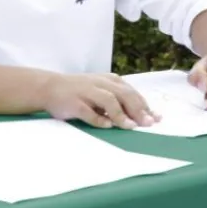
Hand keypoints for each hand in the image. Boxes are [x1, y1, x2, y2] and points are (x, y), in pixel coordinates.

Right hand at [43, 72, 158, 127]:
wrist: (49, 87)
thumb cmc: (79, 91)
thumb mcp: (101, 91)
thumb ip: (119, 101)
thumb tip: (141, 117)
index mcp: (110, 80)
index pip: (132, 93)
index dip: (145, 106)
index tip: (157, 118)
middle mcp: (101, 84)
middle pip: (124, 95)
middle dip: (138, 110)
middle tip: (148, 124)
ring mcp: (87, 93)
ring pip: (108, 101)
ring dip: (121, 114)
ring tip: (131, 126)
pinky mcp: (74, 103)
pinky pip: (88, 111)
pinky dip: (99, 119)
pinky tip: (107, 126)